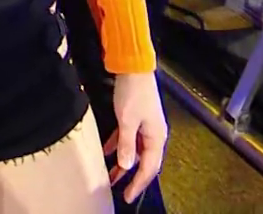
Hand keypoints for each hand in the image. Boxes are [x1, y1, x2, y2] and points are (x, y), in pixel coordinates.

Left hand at [107, 72, 167, 204]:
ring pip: (134, 151)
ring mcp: (144, 126)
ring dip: (123, 163)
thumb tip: (127, 165)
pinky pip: (127, 138)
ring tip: (111, 176)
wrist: (133, 67)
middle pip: (144, 162)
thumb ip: (127, 144)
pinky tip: (106, 152)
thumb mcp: (127, 120)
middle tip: (122, 191)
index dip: (138, 183)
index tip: (128, 196)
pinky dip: (118, 146)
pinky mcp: (135, 118)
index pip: (149, 167)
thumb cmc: (133, 91)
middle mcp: (153, 134)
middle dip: (132, 177)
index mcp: (156, 137)